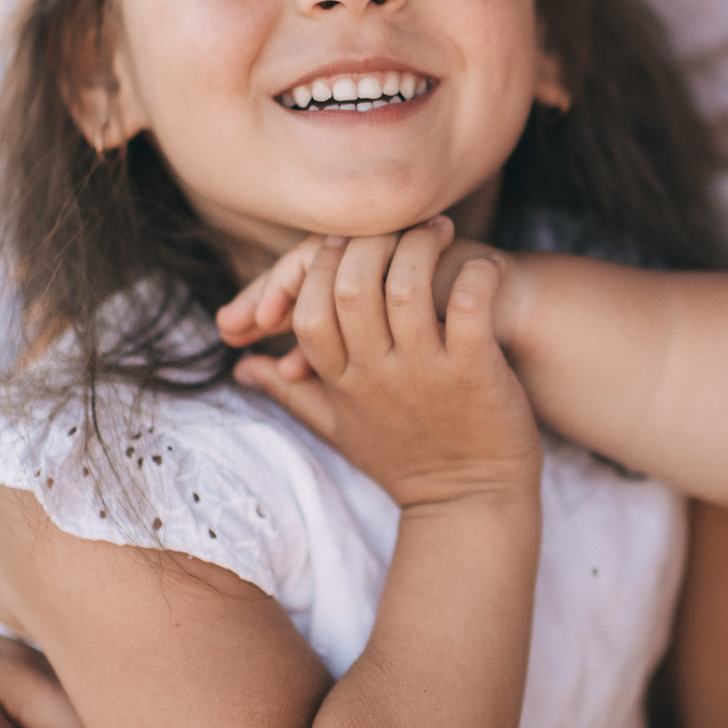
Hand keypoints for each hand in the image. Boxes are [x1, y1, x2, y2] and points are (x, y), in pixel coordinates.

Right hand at [230, 219, 540, 507]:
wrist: (472, 505)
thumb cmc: (407, 461)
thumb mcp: (340, 430)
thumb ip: (292, 394)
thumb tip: (243, 369)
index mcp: (343, 382)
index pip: (309, 311)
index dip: (320, 268)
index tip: (344, 241)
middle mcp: (378, 375)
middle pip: (350, 288)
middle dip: (367, 244)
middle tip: (395, 222)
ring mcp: (425, 372)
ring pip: (405, 287)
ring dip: (419, 248)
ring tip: (438, 229)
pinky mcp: (474, 371)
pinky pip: (469, 307)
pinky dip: (477, 277)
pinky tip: (485, 265)